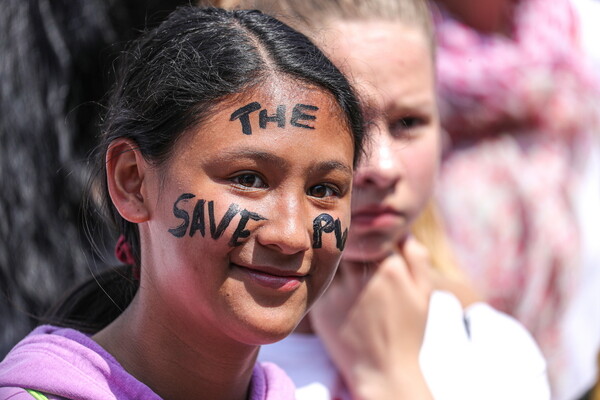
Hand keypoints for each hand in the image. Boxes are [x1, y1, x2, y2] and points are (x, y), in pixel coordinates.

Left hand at [310, 237, 433, 399]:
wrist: (383, 370)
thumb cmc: (407, 331)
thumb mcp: (423, 294)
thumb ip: (417, 258)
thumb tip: (404, 231)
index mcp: (389, 269)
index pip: (370, 232)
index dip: (364, 229)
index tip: (362, 233)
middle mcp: (362, 277)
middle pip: (346, 241)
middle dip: (344, 238)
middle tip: (342, 238)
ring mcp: (340, 292)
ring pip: (329, 257)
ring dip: (331, 255)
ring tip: (334, 258)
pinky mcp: (321, 306)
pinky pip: (317, 278)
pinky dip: (319, 274)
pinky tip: (327, 280)